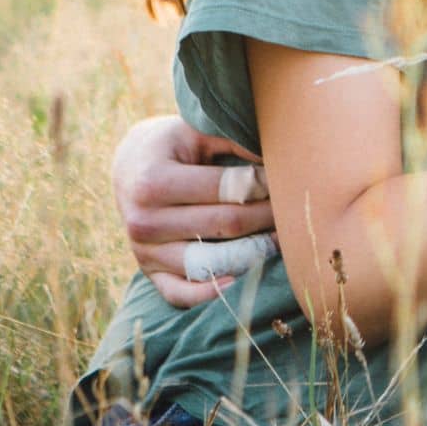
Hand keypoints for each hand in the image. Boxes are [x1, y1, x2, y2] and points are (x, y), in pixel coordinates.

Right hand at [112, 115, 274, 307]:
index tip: (289, 178)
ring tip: (280, 238)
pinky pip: (181, 294)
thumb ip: (234, 141)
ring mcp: (144, 252)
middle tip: (296, 208)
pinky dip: (211, 293)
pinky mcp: (149, 273)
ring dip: (253, 252)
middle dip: (268, 216)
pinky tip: (240, 280)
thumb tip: (280, 155)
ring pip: (211, 262)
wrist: (130, 168)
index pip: (226, 190)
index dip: (265, 185)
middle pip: (225, 226)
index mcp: (153, 182)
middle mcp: (143, 221)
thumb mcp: (197, 131)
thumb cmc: (174, 146)